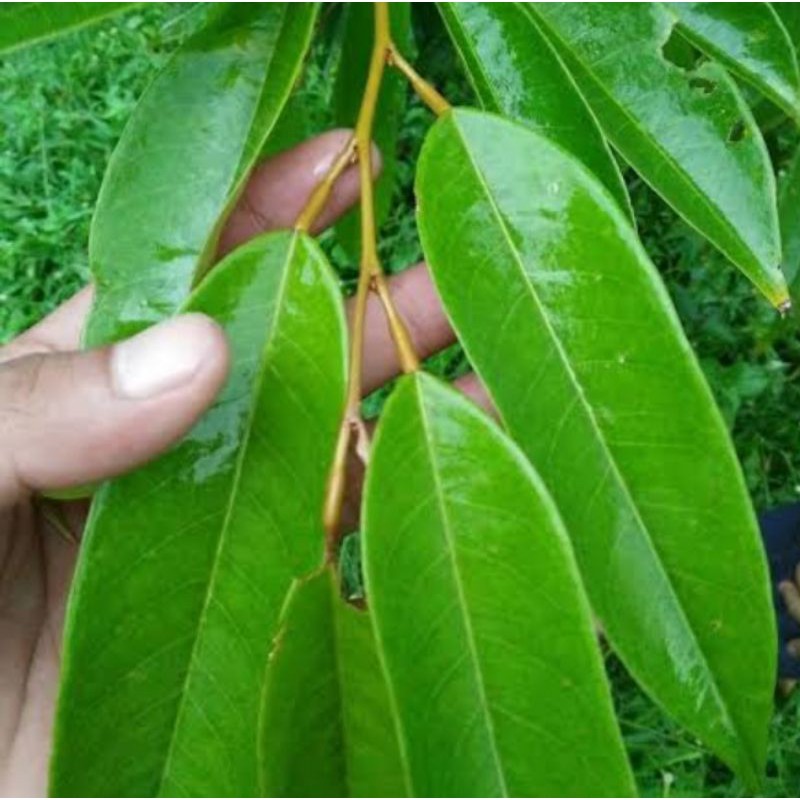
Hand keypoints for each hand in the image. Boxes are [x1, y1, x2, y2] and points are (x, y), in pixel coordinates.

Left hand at [0, 130, 484, 795]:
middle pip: (292, 346)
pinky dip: (409, 495)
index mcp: (96, 378)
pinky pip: (346, 535)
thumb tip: (198, 352)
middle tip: (458, 262)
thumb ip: (45, 406)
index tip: (344, 159)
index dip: (266, 205)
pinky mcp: (257, 600)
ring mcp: (224, 518)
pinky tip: (470, 461)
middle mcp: (177, 437)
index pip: (191, 268)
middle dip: (374, 295)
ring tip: (492, 352)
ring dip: (414, 391)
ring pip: (335, 437)